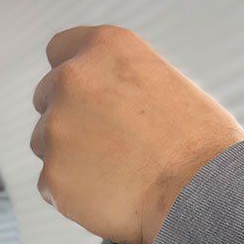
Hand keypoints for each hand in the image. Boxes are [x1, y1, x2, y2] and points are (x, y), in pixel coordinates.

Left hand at [30, 26, 243, 243]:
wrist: (197, 193)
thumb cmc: (197, 144)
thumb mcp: (164, 84)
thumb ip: (119, 84)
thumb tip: (101, 102)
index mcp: (105, 48)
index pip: (60, 48)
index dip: (73, 75)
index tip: (81, 94)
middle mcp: (72, 80)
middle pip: (46, 98)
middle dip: (68, 119)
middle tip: (106, 144)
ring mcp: (56, 129)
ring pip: (45, 143)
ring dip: (68, 157)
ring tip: (116, 172)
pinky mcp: (50, 174)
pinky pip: (51, 184)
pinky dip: (72, 193)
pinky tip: (108, 194)